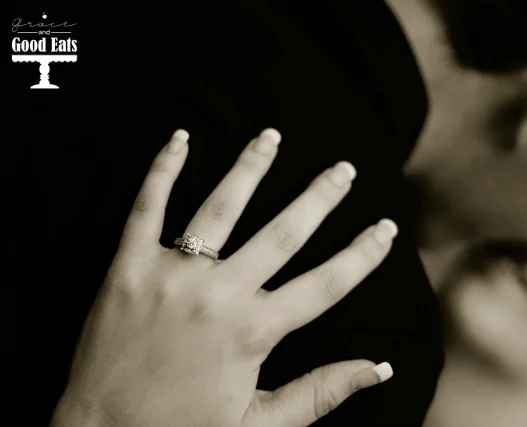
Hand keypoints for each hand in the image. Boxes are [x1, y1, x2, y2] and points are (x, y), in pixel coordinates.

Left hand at [52, 129, 396, 426]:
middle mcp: (218, 295)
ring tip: (272, 136)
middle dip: (320, 197)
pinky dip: (163, 170)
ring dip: (251, 167)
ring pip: (221, 207)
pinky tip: (181, 139)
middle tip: (343, 169)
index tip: (386, 228)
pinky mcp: (127, 268)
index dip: (362, 256)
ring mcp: (171, 276)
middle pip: (283, 233)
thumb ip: (322, 392)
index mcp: (254, 332)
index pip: (325, 285)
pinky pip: (146, 208)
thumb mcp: (260, 423)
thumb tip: (381, 369)